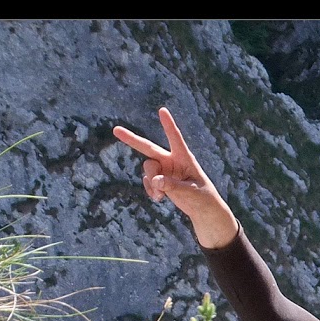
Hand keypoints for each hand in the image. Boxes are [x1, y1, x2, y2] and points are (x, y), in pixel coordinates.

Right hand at [113, 107, 238, 248]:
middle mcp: (172, 160)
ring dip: (151, 182)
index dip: (168, 125)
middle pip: (149, 148)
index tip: (162, 110)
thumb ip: (173, 185)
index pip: (175, 138)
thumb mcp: (191, 192)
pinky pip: (147, 181)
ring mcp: (165, 170)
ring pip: (148, 169)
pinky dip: (150, 189)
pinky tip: (159, 198)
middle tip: (116, 130)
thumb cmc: (203, 197)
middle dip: (132, 139)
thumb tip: (156, 181)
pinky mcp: (160, 180)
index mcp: (184, 158)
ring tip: (161, 195)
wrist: (203, 209)